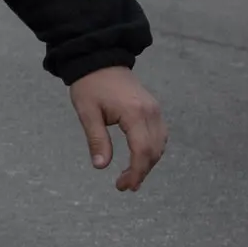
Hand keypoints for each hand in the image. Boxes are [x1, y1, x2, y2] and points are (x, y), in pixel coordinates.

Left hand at [70, 67, 167, 192]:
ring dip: (148, 163)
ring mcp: (155, 110)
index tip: (123, 186)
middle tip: (124, 186)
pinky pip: (160, 135)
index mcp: (134, 113)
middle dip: (142, 171)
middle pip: (154, 151)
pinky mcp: (154, 109)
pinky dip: (152, 150)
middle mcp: (151, 112)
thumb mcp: (87, 113)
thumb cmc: (90, 86)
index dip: (136, 172)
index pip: (142, 150)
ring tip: (131, 177)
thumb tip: (100, 166)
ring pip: (160, 144)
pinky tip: (140, 159)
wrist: (100, 60)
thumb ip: (96, 139)